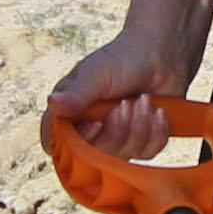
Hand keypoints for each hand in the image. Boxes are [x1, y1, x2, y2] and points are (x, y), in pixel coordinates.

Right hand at [47, 25, 181, 161]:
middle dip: (117, 130)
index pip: (58, 144)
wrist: (158, 57)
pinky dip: (156, 131)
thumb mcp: (97, 74)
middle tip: (126, 103)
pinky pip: (147, 152)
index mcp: (67, 114)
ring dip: (139, 125)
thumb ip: (77, 93)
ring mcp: (114, 141)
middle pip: (95, 156)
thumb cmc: (121, 61)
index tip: (97, 123)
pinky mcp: (139, 144)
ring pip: (124, 155)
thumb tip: (53, 103)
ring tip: (144, 99)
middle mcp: (87, 131)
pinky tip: (158, 111)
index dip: (77, 141)